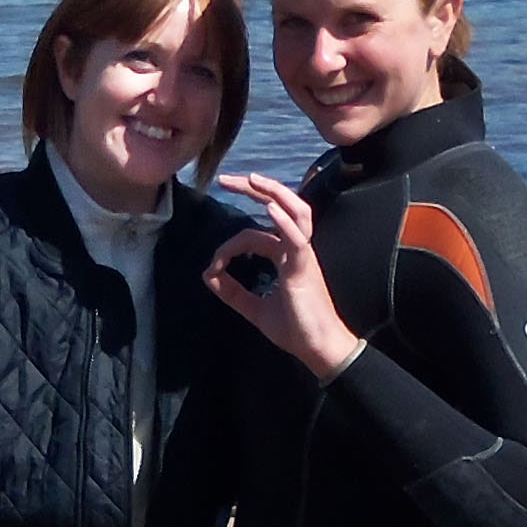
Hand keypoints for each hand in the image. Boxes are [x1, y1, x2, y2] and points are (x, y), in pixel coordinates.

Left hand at [204, 172, 363, 378]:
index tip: (213, 267)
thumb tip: (207, 275)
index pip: (256, 234)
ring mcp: (303, 255)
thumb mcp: (255, 309)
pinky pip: (297, 238)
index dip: (229, 246)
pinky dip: (284, 221)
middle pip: (279, 207)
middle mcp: (295, 250)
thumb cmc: (295, 329)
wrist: (318, 348)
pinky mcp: (305, 267)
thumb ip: (233, 292)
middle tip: (224, 179)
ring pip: (295, 212)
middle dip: (252, 189)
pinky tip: (270, 208)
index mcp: (285, 256)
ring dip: (275, 191)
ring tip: (253, 178)